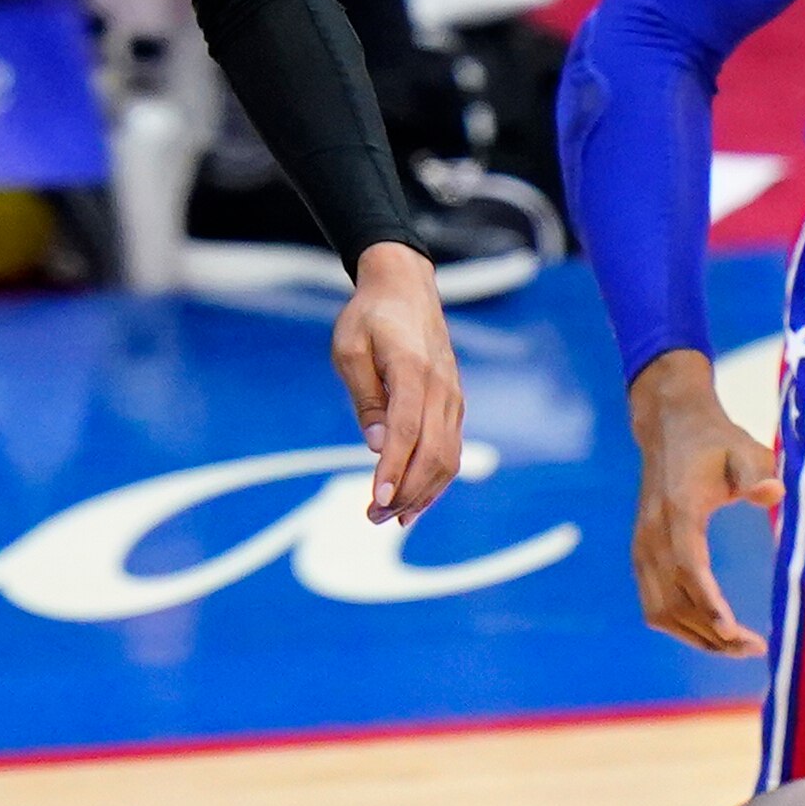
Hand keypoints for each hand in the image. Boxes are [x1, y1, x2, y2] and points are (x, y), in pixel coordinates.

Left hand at [330, 243, 463, 523]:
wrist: (406, 288)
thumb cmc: (370, 316)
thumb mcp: (349, 346)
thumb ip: (364, 395)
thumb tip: (375, 445)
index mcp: (413, 369)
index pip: (407, 429)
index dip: (394, 467)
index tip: (377, 497)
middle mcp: (442, 387)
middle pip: (433, 453)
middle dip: (406, 492)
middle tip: (373, 517)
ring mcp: (454, 397)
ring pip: (449, 458)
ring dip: (422, 494)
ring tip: (390, 518)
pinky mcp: (455, 404)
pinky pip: (451, 449)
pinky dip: (435, 480)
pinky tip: (414, 501)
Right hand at [626, 345, 777, 655]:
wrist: (668, 424)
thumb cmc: (715, 440)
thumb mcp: (743, 449)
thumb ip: (756, 472)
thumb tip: (774, 492)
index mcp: (677, 509)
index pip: (687, 564)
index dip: (707, 600)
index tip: (731, 629)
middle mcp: (652, 532)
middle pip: (672, 600)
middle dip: (711, 632)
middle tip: (755, 648)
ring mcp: (642, 545)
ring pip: (658, 610)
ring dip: (695, 636)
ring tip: (736, 647)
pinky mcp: (641, 552)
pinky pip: (653, 603)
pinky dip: (679, 625)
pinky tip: (710, 631)